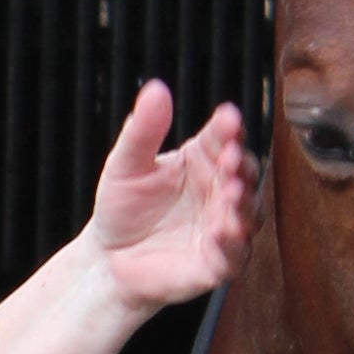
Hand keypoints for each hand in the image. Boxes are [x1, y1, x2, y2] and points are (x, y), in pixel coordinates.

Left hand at [84, 81, 255, 314]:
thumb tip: (155, 89)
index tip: (228, 118)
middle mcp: (220, 191)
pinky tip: (218, 232)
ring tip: (233, 191)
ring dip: (244, 202)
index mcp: (203, 160)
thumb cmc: (122, 208)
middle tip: (230, 155)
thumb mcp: (126, 164)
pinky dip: (230, 243)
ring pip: (248, 213)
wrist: (106, 260)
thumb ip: (143, 130)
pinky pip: (232, 254)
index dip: (229, 128)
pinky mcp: (217, 263)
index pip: (224, 137)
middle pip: (244, 172)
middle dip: (240, 163)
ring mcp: (223, 227)